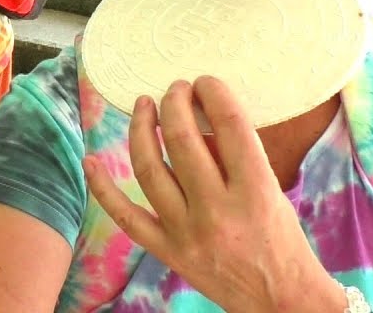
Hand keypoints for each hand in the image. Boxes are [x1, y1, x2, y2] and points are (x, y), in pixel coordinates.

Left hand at [84, 77, 338, 311]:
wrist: (280, 300)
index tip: (205, 81)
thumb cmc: (282, 240)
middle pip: (183, 140)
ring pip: (150, 169)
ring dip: (141, 129)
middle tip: (175, 88)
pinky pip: (125, 216)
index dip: (213, 93)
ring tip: (144, 104)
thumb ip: (239, 156)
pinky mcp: (167, 251)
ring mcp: (187, 233)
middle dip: (175, 102)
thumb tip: (201, 113)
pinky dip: (103, 188)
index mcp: (256, 191)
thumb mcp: (273, 192)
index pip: (230, 126)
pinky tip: (90, 160)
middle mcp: (218, 211)